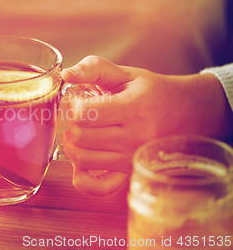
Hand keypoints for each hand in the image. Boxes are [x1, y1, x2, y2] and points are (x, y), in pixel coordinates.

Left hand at [61, 56, 232, 195]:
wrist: (188, 112)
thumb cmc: (153, 91)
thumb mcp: (126, 73)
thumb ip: (94, 68)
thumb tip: (67, 74)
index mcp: (132, 108)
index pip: (84, 114)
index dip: (74, 105)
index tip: (81, 99)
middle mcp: (133, 137)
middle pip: (81, 136)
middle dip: (73, 123)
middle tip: (81, 115)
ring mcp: (131, 158)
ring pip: (84, 159)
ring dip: (73, 145)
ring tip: (81, 132)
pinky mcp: (129, 172)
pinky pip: (99, 187)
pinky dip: (82, 178)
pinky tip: (80, 163)